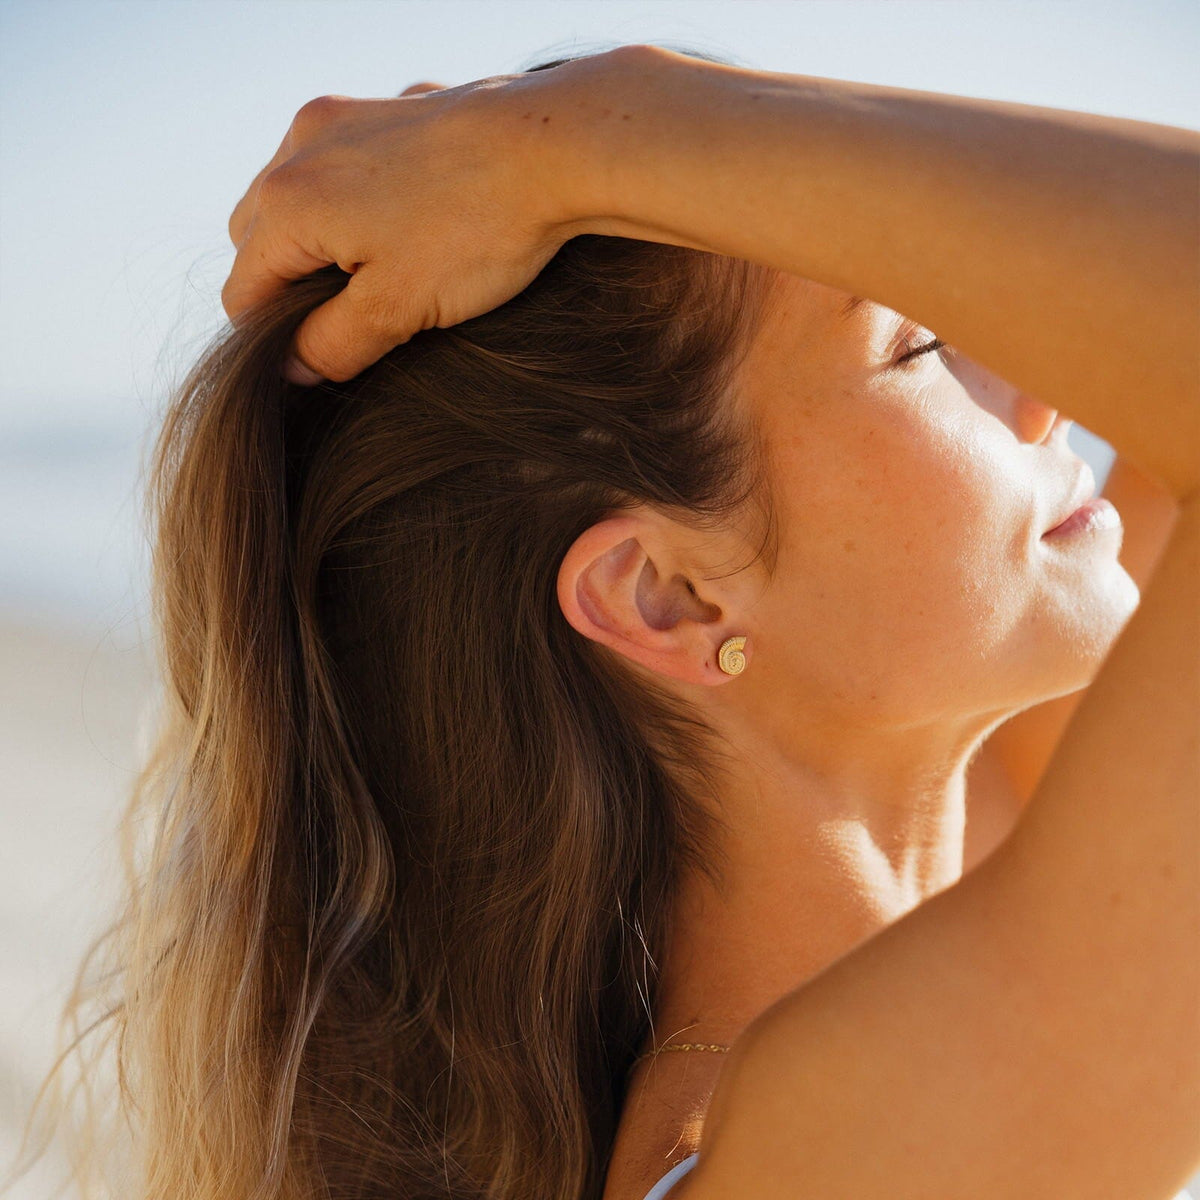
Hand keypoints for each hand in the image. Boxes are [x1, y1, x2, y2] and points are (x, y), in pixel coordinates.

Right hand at [221, 70, 584, 383]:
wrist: (557, 148)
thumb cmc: (477, 231)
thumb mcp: (398, 308)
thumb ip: (333, 345)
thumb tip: (294, 368)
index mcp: (289, 201)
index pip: (243, 290)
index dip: (272, 339)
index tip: (316, 364)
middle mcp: (303, 145)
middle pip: (261, 236)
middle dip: (291, 284)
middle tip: (350, 321)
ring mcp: (350, 117)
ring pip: (303, 193)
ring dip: (325, 239)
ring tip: (382, 273)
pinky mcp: (396, 107)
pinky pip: (355, 163)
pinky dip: (366, 199)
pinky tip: (417, 224)